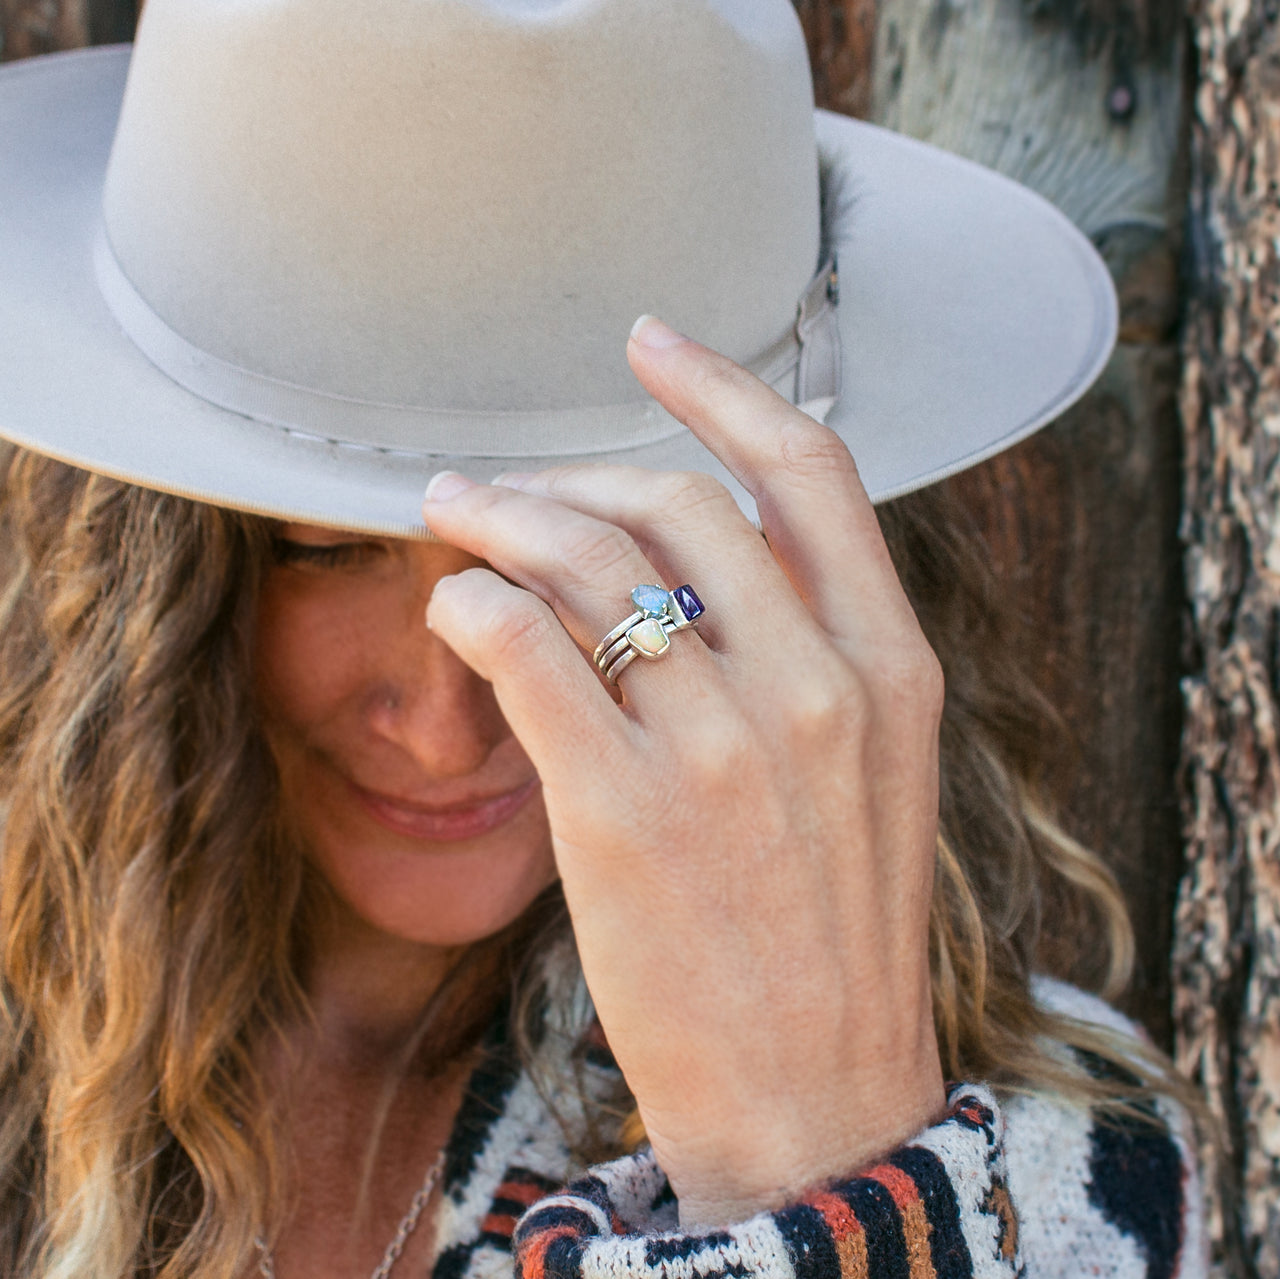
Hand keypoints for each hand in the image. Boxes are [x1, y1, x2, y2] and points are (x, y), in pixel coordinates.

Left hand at [422, 317, 945, 1229]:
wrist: (815, 1093)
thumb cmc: (831, 928)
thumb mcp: (873, 773)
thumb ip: (816, 655)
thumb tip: (704, 554)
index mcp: (891, 667)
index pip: (812, 470)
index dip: (724, 386)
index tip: (651, 339)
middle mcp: (816, 687)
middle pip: (674, 499)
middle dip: (573, 471)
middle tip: (505, 485)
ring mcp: (721, 748)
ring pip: (586, 555)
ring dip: (499, 515)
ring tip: (449, 515)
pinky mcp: (621, 812)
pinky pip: (523, 644)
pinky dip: (470, 600)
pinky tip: (452, 607)